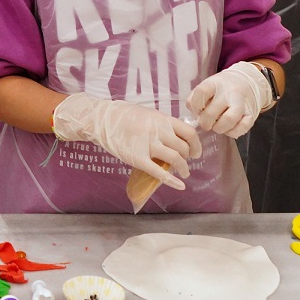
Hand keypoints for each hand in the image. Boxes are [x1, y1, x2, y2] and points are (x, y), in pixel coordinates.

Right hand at [52, 91, 200, 189]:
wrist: (103, 119)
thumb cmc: (125, 116)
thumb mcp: (149, 114)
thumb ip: (163, 124)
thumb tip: (177, 135)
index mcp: (162, 119)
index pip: (189, 132)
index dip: (196, 144)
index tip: (195, 152)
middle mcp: (158, 131)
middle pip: (183, 148)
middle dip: (188, 157)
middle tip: (185, 162)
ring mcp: (148, 145)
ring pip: (175, 159)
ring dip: (183, 168)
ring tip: (184, 173)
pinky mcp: (138, 158)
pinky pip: (159, 172)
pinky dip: (172, 181)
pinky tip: (180, 186)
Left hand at [186, 61, 273, 138]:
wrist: (247, 82)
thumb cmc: (222, 88)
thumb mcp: (207, 86)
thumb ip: (196, 99)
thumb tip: (195, 117)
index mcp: (215, 83)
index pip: (201, 92)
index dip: (196, 105)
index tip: (197, 110)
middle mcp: (229, 92)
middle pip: (211, 112)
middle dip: (205, 123)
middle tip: (206, 123)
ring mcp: (241, 103)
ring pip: (228, 120)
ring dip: (219, 128)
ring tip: (217, 126)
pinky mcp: (251, 114)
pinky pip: (242, 128)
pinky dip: (232, 132)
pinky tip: (228, 128)